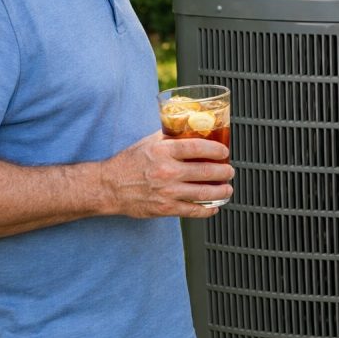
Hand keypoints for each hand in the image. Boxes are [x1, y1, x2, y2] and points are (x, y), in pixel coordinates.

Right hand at [100, 130, 233, 218]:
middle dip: (224, 172)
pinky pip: (192, 210)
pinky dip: (207, 210)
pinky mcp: (165, 208)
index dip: (216, 150)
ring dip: (221, 191)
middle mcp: (166, 171)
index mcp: (163, 152)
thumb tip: (189, 127)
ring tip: (227, 188)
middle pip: (205, 171)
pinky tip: (214, 207)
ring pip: (204, 193)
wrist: (109, 187)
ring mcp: (167, 192)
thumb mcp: (149, 143)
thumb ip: (170, 136)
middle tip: (229, 171)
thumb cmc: (129, 163)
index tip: (224, 152)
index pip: (198, 147)